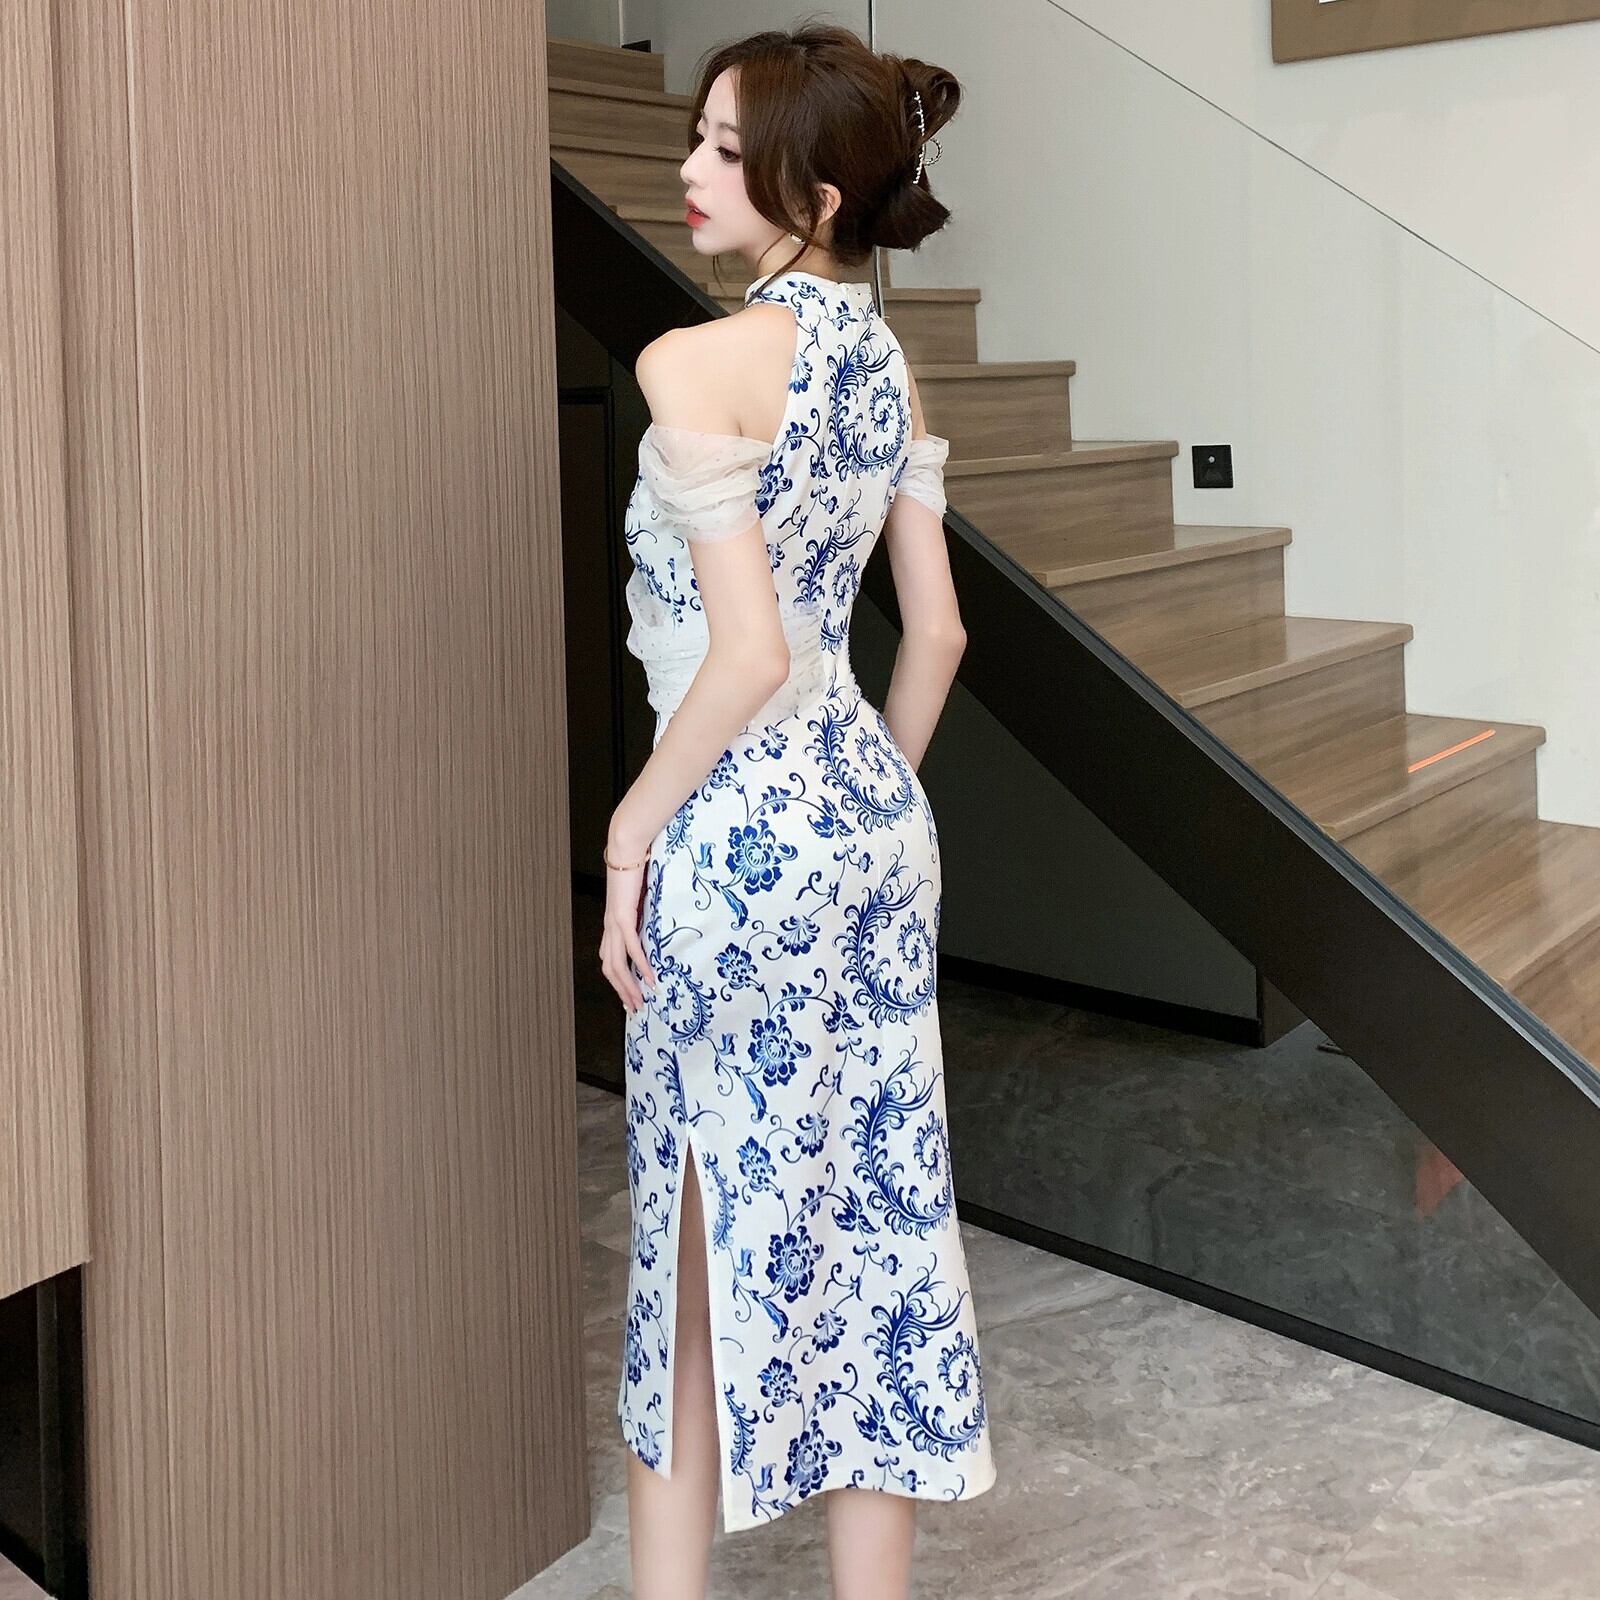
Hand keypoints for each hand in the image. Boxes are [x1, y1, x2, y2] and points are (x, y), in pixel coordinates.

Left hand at [600, 853, 656, 1014]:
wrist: (626, 848)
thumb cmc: (634, 867)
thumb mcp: (640, 896)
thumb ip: (643, 911)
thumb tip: (656, 920)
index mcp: (611, 924)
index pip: (610, 960)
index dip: (618, 981)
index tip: (630, 996)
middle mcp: (609, 927)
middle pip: (610, 969)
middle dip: (622, 991)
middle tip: (635, 1009)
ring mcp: (614, 923)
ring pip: (616, 964)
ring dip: (628, 985)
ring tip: (641, 1001)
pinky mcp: (623, 916)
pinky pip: (631, 948)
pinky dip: (640, 965)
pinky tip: (649, 977)